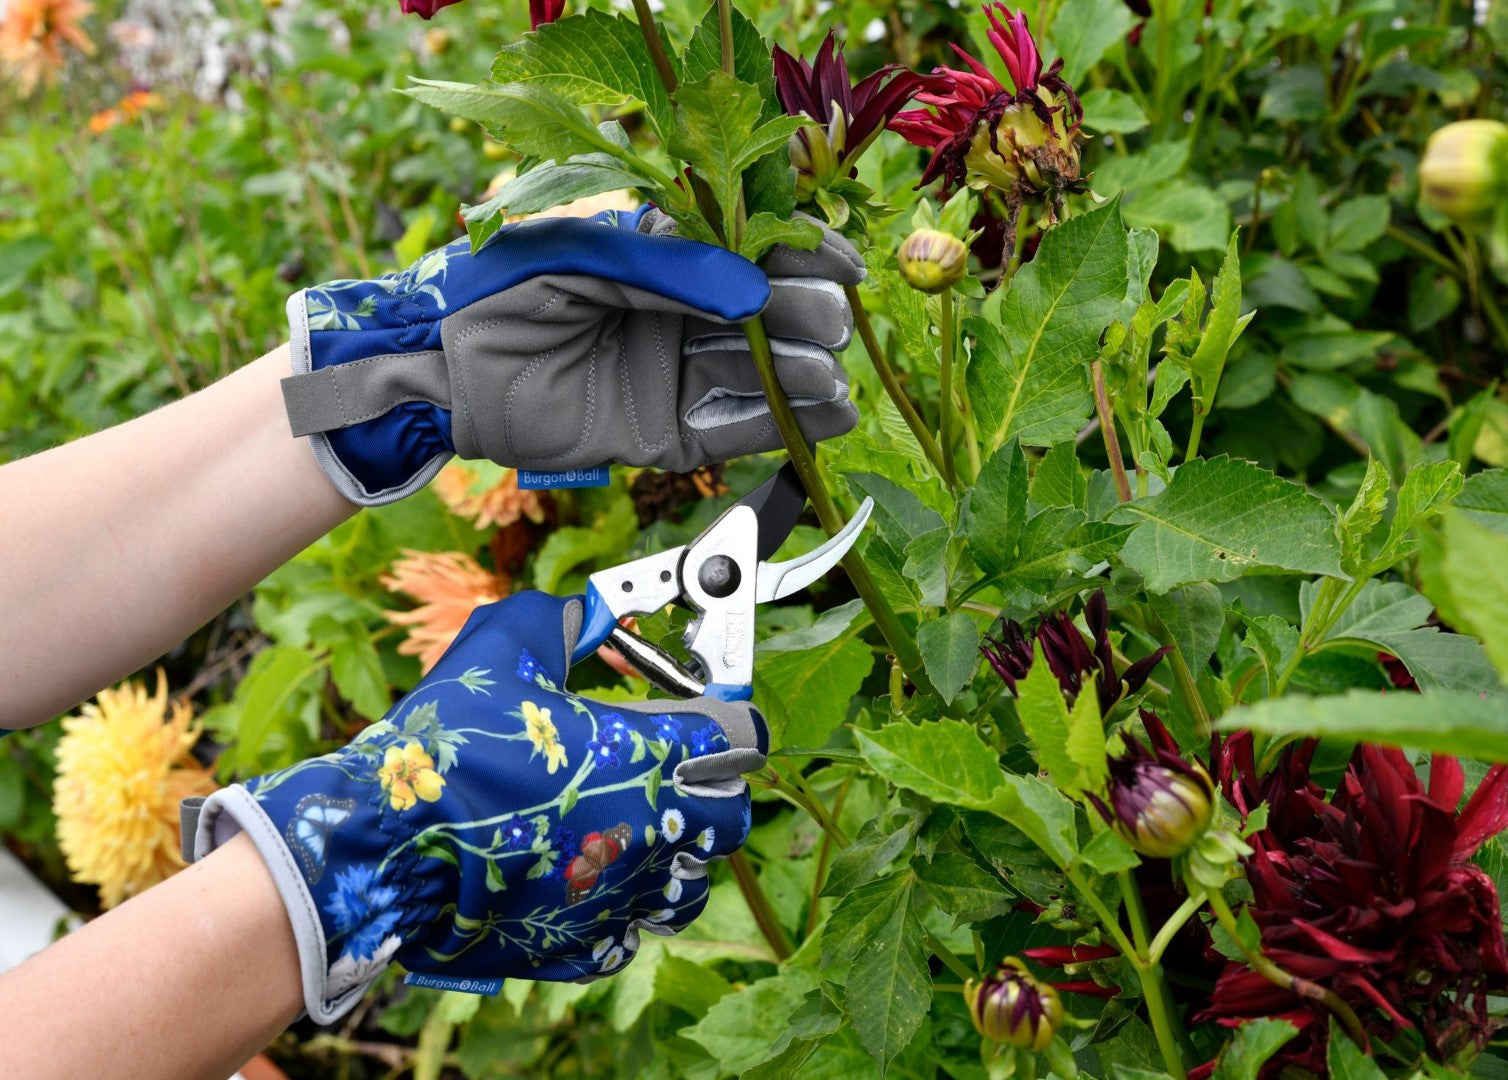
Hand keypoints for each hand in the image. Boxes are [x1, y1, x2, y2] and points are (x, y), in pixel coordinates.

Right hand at [186, 591, 763, 1022]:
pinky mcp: (586, 947)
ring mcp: (623, 898)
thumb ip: (560, 619)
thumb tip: (586, 611)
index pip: (740, 740)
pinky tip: (585, 880)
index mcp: (649, 757)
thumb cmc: (448, 746)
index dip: (726, 723)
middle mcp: (653, 832)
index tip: (704, 718)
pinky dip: (620, 908)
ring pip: (690, 884)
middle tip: (670, 774)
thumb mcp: (504, 649)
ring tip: (628, 830)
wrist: (384, 849)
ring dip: (674, 855)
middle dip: (713, 792)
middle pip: (732, 817)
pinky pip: (631, 931)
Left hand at [281, 206, 863, 504]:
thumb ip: (665, 269)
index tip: (842, 264)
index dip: (802, 254)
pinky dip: (775, 426)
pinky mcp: (661, 434)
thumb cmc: (494, 294)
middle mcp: (677, 316)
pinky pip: (729, 430)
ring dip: (800, 376)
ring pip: (758, 376)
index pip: (751, 252)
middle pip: (767, 315)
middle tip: (826, 323)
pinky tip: (821, 418)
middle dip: (804, 316)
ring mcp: (671, 375)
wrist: (436, 371)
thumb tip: (751, 285)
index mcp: (662, 258)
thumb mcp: (579, 259)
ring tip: (827, 378)